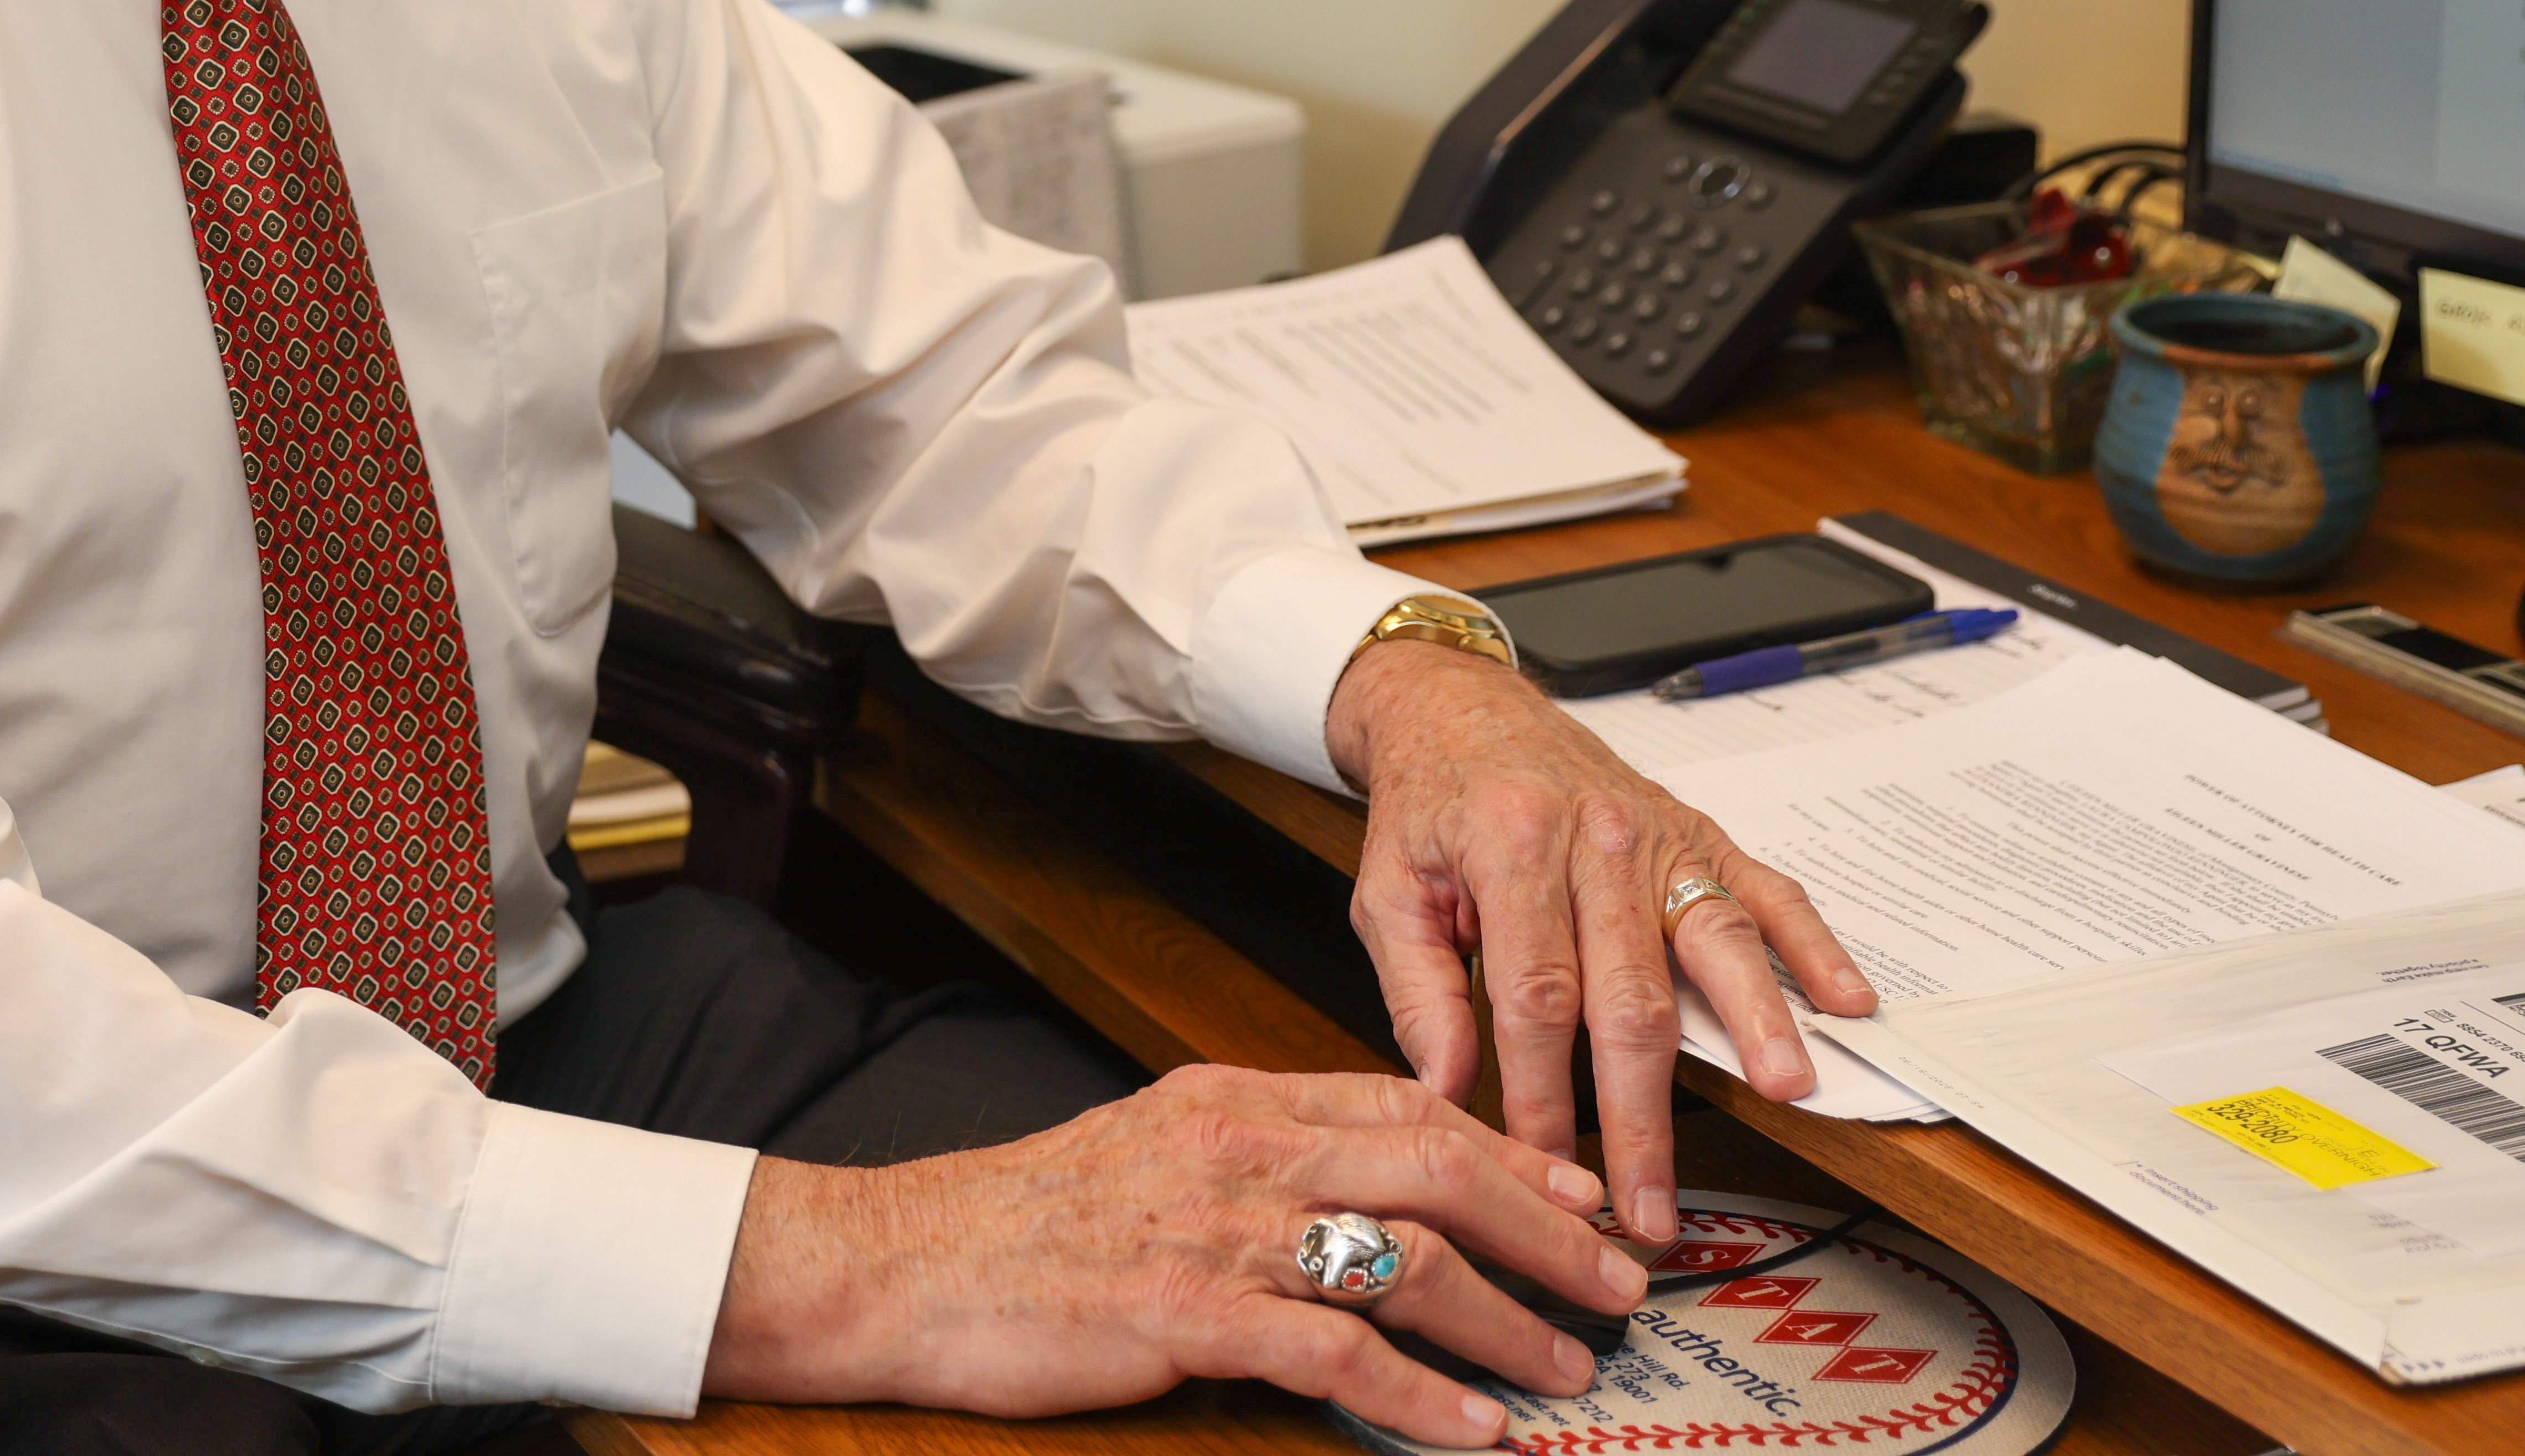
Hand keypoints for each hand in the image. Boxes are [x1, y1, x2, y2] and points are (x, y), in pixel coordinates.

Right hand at [704, 1064, 1647, 1445]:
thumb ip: (1261, 1153)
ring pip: (1404, 1257)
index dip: (1511, 1151)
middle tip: (1620, 1282)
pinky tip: (1473, 1429)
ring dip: (1506, 1320)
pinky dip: (1421, 1395)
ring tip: (1569, 1367)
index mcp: (1232, 1101)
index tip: (1583, 1195)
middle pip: (1435, 1166)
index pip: (1405, 1104)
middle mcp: (1238, 1151)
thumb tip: (1371, 1172)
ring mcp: (1214, 1232)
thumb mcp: (1155, 1151)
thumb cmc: (1029, 1221)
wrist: (904, 1261)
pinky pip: (1336, 1354)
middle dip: (1545, 1228)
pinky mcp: (1186, 1314)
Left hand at [1325, 638, 1871, 1246]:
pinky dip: (1813, 945)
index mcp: (1510, 848)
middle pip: (1631, 994)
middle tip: (1653, 1201)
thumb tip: (1446, 1093)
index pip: (1536, 998)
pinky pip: (1766, 891)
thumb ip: (1418, 994)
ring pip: (1716, 940)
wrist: (1460, 706)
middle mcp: (1596, 839)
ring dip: (1756, 1021)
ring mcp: (1658, 836)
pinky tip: (1847, 999)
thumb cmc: (1429, 805)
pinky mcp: (1699, 833)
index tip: (1549, 1171)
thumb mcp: (1388, 892)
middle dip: (1644, 1112)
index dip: (1544, 1095)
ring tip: (1787, 1088)